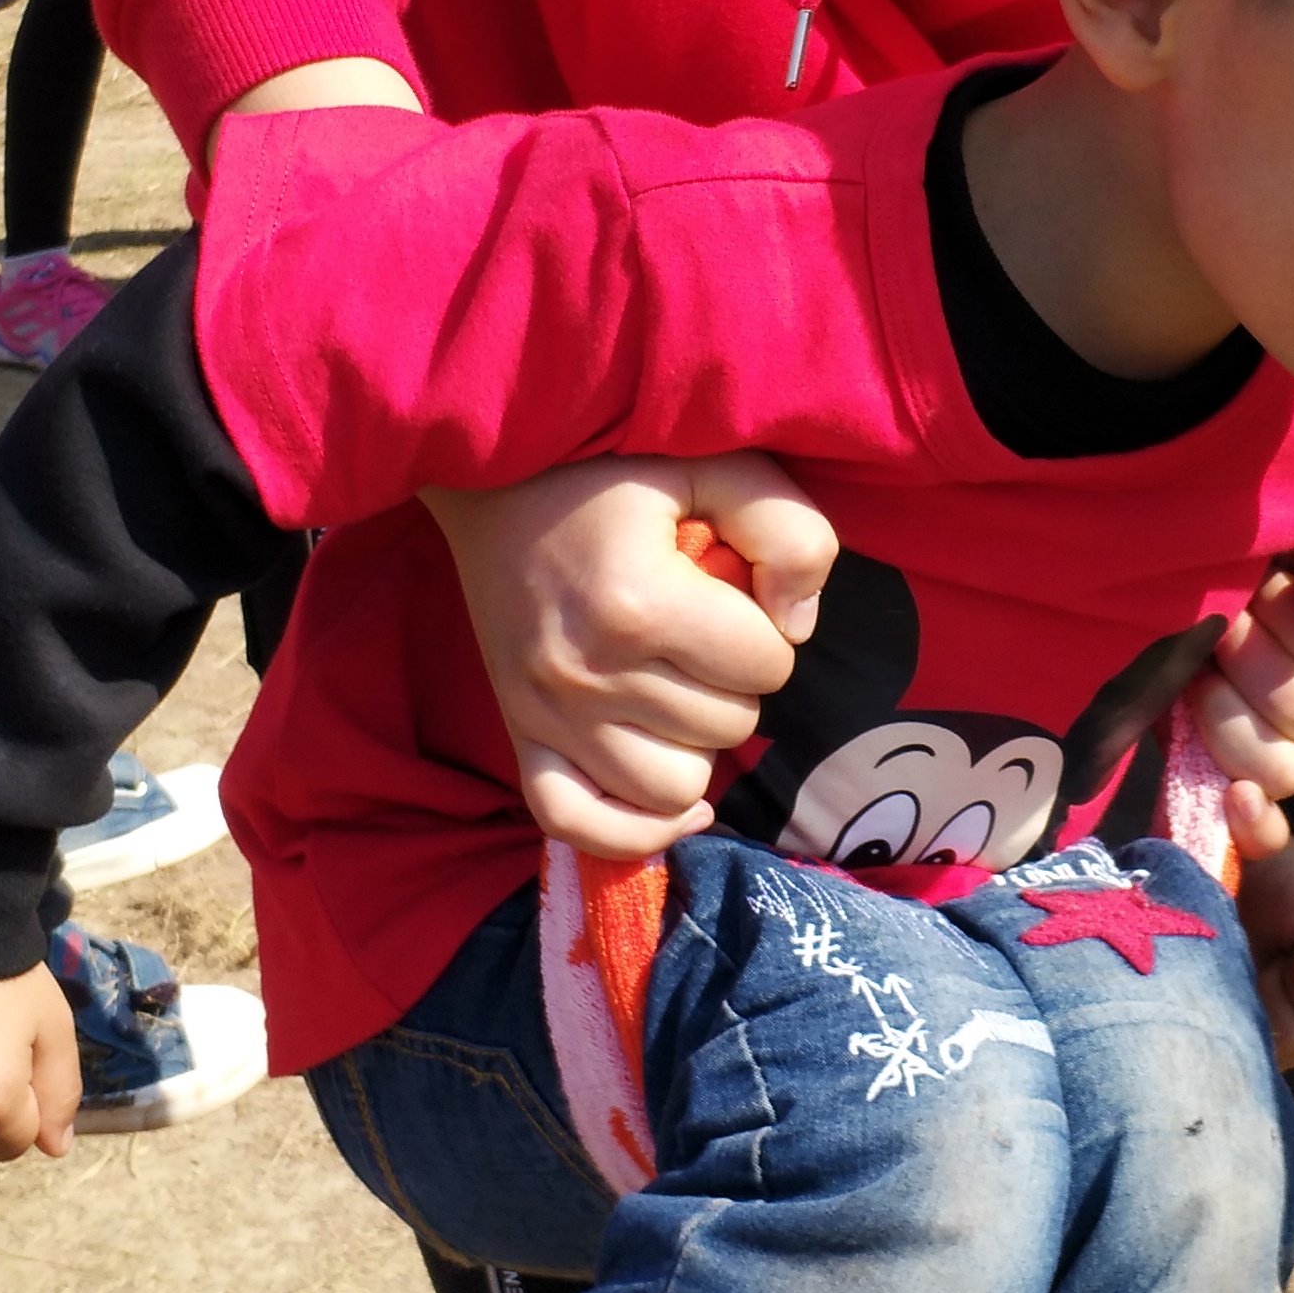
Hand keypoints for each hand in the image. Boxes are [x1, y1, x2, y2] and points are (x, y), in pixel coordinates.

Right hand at [425, 456, 839, 852]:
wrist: (493, 476)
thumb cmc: (611, 467)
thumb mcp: (715, 464)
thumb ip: (788, 532)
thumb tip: (800, 626)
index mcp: (639, 604)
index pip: (767, 665)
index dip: (770, 631)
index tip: (734, 595)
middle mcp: (589, 674)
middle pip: (728, 728)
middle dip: (736, 682)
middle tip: (701, 632)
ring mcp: (545, 714)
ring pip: (673, 786)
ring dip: (696, 743)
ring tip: (676, 686)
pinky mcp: (519, 736)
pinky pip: (579, 825)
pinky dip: (636, 828)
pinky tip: (677, 797)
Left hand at [1190, 507, 1293, 805]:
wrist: (1202, 574)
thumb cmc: (1274, 552)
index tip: (1260, 581)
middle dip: (1248, 652)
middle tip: (1222, 616)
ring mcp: (1289, 757)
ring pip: (1278, 767)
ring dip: (1225, 710)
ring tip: (1201, 668)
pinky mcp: (1237, 785)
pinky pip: (1266, 837)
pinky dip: (1254, 824)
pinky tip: (1233, 797)